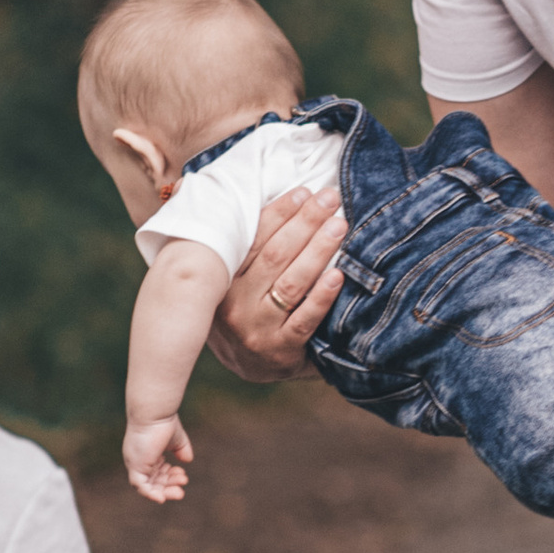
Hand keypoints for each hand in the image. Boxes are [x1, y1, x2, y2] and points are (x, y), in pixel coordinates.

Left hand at [124, 414, 192, 502]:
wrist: (155, 414)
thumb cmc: (163, 422)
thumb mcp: (176, 440)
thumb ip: (181, 450)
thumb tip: (188, 460)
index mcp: (147, 454)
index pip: (157, 472)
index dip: (170, 476)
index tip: (183, 474)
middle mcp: (139, 460)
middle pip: (153, 481)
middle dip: (169, 486)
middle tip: (182, 489)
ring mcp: (136, 464)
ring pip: (148, 486)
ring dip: (163, 491)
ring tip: (179, 493)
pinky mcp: (135, 467)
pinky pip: (140, 486)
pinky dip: (151, 494)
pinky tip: (162, 498)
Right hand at [209, 184, 346, 384]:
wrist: (249, 366)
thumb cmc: (244, 309)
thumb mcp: (229, 279)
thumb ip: (236, 243)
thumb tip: (215, 186)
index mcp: (222, 281)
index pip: (252, 240)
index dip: (280, 213)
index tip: (304, 192)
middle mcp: (235, 305)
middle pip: (275, 256)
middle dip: (305, 223)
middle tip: (330, 198)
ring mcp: (257, 329)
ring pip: (291, 283)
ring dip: (318, 250)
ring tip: (339, 226)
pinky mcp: (281, 350)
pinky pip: (305, 320)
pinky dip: (322, 296)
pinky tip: (338, 274)